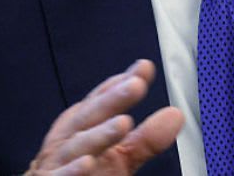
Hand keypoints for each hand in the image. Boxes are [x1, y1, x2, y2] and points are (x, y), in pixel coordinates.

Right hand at [27, 59, 182, 174]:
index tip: (143, 69)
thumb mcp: (119, 157)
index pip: (102, 102)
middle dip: (112, 99)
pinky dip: (72, 170)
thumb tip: (175, 116)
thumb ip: (145, 138)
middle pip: (91, 116)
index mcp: (84, 128)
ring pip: (79, 146)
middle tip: (135, 85)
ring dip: (100, 134)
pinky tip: (88, 163)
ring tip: (122, 123)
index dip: (121, 84)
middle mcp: (69, 140)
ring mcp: (58, 162)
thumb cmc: (85, 175)